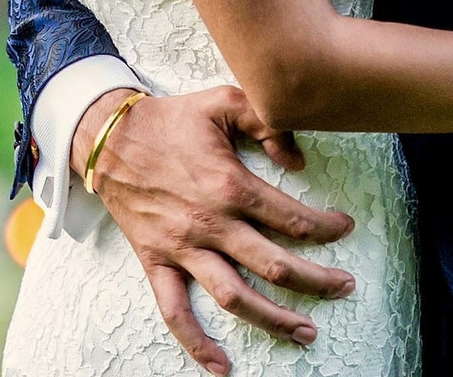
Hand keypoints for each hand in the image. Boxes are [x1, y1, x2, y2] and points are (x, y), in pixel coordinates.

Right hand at [74, 86, 354, 375]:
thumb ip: (267, 122)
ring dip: (275, 319)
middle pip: (275, 266)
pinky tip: (221, 366)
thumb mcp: (223, 102)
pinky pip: (175, 311)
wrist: (109, 137)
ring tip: (306, 332)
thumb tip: (298, 159)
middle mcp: (211, 224)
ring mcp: (184, 248)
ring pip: (236, 297)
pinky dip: (197, 343)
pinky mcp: (158, 262)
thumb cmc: (170, 119)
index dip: (326, 227)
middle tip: (344, 287)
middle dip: (318, 281)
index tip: (344, 228)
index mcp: (230, 185)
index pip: (292, 218)